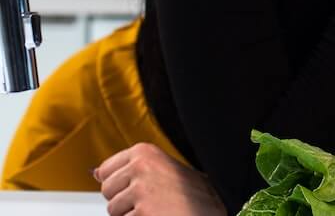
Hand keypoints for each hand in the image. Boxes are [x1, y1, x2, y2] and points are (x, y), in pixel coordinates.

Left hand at [95, 142, 225, 215]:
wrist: (212, 211)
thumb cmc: (192, 194)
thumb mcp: (163, 169)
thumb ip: (131, 167)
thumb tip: (96, 171)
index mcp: (145, 151)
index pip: (105, 169)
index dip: (120, 183)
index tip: (138, 185)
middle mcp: (140, 166)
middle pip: (106, 190)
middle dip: (122, 200)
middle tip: (151, 199)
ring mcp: (140, 190)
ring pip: (113, 210)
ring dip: (131, 214)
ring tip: (156, 209)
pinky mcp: (142, 212)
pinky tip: (157, 215)